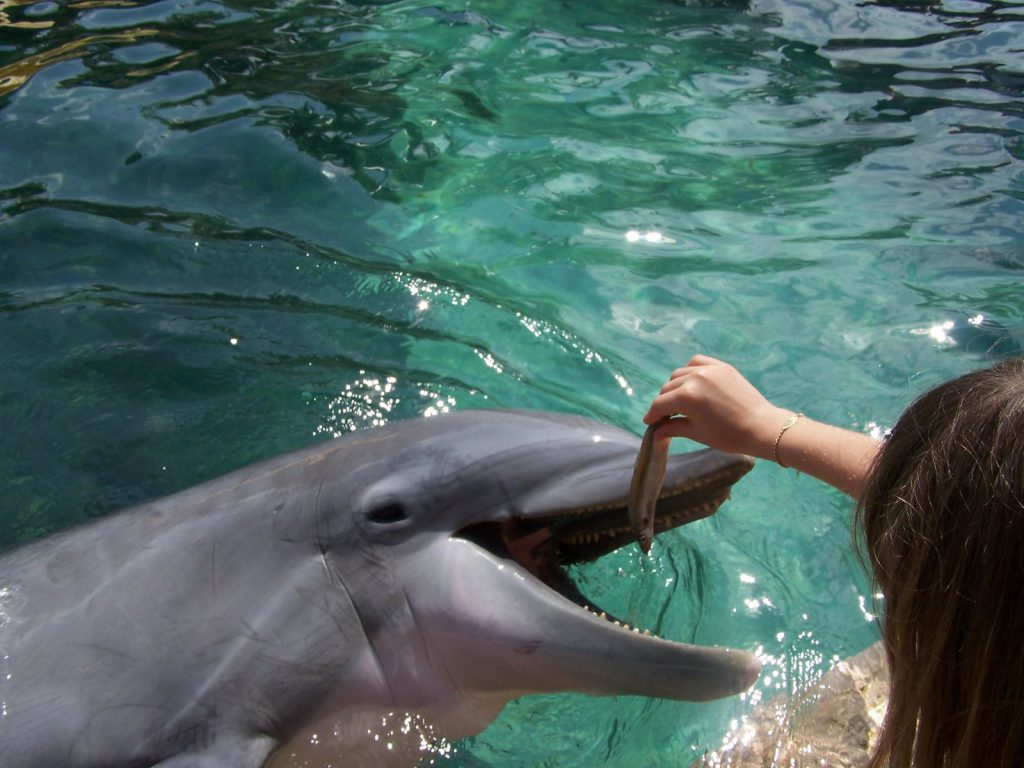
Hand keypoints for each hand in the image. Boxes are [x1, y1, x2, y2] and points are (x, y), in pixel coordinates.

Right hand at [642, 355, 790, 458]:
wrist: (761, 427)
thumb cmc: (728, 436)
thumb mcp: (697, 433)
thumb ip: (673, 428)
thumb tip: (655, 433)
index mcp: (687, 396)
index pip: (660, 404)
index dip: (652, 415)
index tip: (649, 422)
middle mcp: (694, 378)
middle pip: (668, 388)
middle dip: (664, 403)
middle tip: (666, 415)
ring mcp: (709, 369)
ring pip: (680, 374)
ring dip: (675, 386)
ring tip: (680, 399)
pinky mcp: (721, 366)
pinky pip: (697, 362)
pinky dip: (690, 370)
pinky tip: (693, 381)